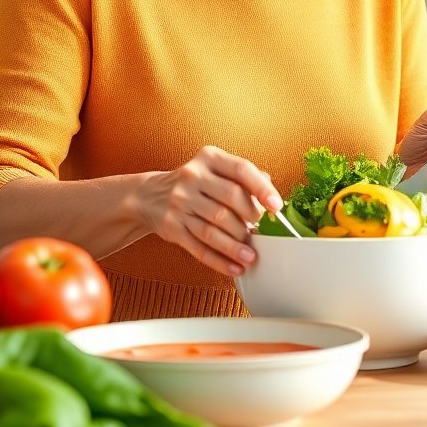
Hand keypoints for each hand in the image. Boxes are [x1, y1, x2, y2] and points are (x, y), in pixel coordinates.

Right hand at [142, 146, 282, 277]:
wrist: (149, 195)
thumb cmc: (193, 183)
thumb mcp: (214, 169)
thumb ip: (242, 178)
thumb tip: (270, 196)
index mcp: (209, 158)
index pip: (241, 169)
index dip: (262, 188)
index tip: (276, 206)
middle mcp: (192, 177)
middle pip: (230, 199)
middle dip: (250, 218)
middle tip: (260, 231)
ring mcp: (180, 202)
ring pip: (214, 227)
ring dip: (236, 245)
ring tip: (251, 256)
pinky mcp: (172, 227)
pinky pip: (199, 248)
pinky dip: (219, 261)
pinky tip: (234, 268)